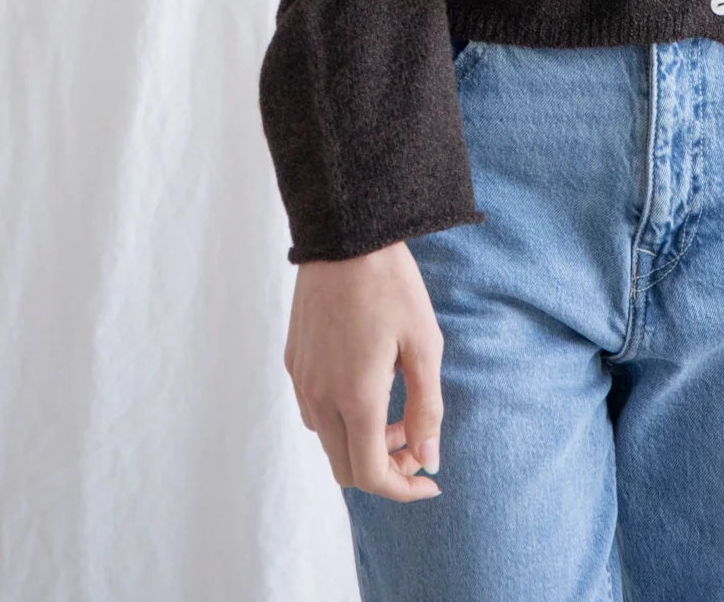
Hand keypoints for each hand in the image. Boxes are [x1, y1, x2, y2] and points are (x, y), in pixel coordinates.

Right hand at [285, 246, 445, 500]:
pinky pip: (314, 412)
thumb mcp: (424, 343)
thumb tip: (428, 458)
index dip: (403, 489)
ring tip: (397, 412)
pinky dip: (342, 419)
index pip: (371, 475)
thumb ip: (427, 407)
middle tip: (417, 444)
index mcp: (354, 398)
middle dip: (386, 470)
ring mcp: (301, 380)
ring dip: (362, 444)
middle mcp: (319, 397)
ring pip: (328, 441)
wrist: (344, 235)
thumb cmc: (391, 285)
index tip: (430, 479)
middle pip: (346, 468)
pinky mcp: (293, 361)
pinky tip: (369, 385)